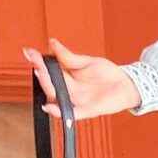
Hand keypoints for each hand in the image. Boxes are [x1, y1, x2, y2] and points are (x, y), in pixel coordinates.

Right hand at [23, 36, 142, 118]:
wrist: (127, 85)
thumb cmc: (108, 74)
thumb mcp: (88, 61)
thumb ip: (68, 57)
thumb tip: (53, 44)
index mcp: (67, 79)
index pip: (50, 71)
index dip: (39, 63)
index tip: (30, 52)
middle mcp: (70, 91)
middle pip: (51, 85)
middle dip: (43, 74)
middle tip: (37, 64)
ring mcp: (78, 101)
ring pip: (58, 97)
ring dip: (48, 88)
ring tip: (41, 75)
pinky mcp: (88, 110)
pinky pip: (72, 113)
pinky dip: (60, 112)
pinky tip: (50, 107)